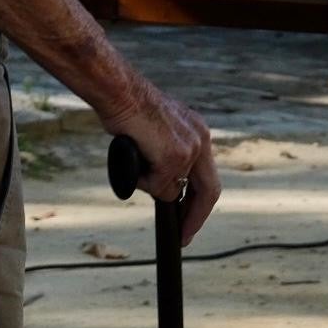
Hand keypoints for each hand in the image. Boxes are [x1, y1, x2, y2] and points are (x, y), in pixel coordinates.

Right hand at [102, 84, 220, 242]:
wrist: (118, 91)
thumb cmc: (127, 107)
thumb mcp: (157, 131)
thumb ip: (166, 153)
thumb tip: (164, 183)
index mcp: (198, 132)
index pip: (207, 175)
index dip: (200, 201)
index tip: (190, 219)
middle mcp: (201, 139)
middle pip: (209, 191)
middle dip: (195, 217)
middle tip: (185, 236)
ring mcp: (190, 149)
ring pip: (172, 189)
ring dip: (150, 184)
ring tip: (134, 159)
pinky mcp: (174, 157)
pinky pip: (157, 186)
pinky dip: (141, 180)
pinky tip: (132, 155)